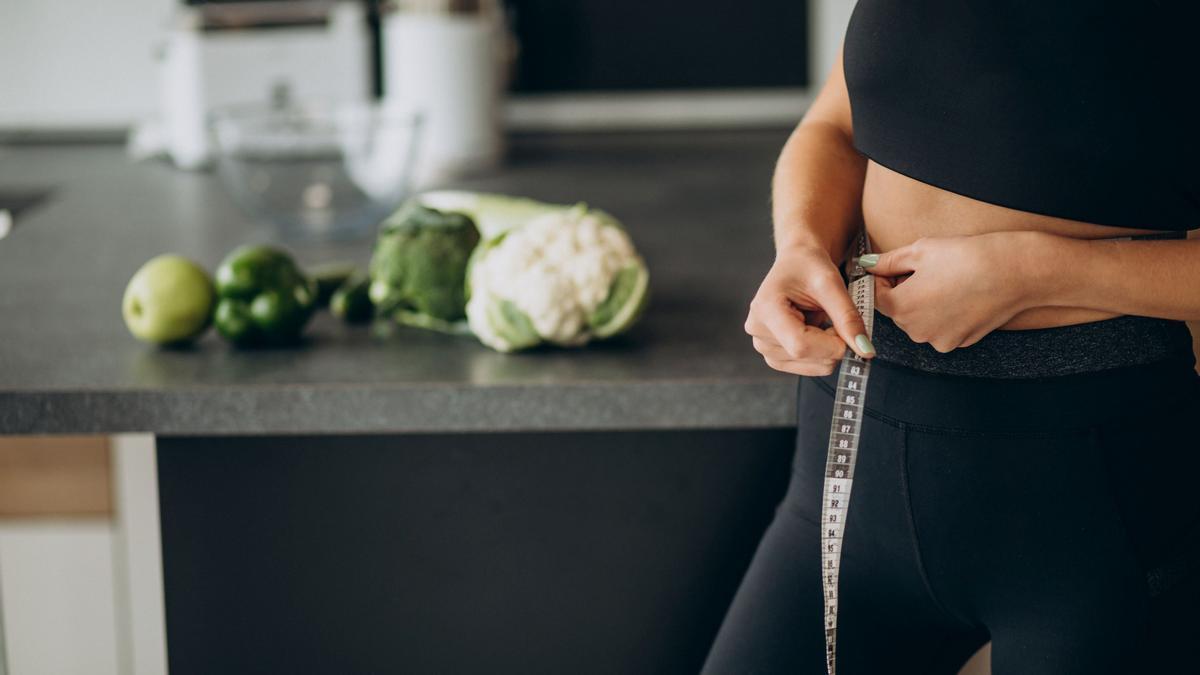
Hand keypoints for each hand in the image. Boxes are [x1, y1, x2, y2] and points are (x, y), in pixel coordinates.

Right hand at [745, 243, 875, 375]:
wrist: (796, 262)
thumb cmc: (809, 265)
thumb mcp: (831, 283)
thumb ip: (848, 317)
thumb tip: (865, 351)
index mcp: (765, 309)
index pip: (800, 346)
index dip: (832, 345)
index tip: (849, 331)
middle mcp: (758, 332)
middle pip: (807, 357)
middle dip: (832, 343)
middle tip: (830, 315)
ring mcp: (763, 347)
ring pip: (813, 366)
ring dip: (827, 347)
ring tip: (818, 319)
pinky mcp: (773, 356)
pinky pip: (809, 368)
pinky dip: (821, 353)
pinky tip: (814, 330)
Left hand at [860, 231, 1041, 351]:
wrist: (1015, 272)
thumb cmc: (966, 257)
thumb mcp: (920, 250)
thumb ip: (888, 261)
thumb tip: (867, 265)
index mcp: (900, 308)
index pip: (876, 296)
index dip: (885, 278)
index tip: (899, 266)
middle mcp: (916, 331)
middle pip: (898, 310)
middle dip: (905, 291)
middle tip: (928, 270)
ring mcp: (939, 340)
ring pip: (920, 320)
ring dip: (925, 303)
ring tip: (948, 281)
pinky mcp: (961, 342)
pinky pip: (942, 327)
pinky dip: (946, 314)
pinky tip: (963, 295)